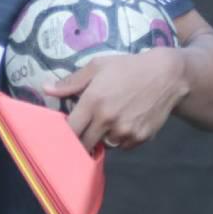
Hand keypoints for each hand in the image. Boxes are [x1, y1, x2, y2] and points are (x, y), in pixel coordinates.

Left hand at [49, 47, 190, 151]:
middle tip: (83, 129)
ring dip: (101, 139)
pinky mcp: (141, 138)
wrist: (167, 76)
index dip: (65, 133)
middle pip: (84, 143)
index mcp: (93, 102)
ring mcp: (126, 131)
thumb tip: (45, 89)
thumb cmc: (127, 68)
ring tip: (105, 123)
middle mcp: (108, 120)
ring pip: (104, 145)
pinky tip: (122, 124)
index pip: (70, 130)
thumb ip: (70, 82)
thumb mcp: (97, 67)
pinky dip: (119, 140)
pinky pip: (122, 146)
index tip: (64, 130)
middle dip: (80, 139)